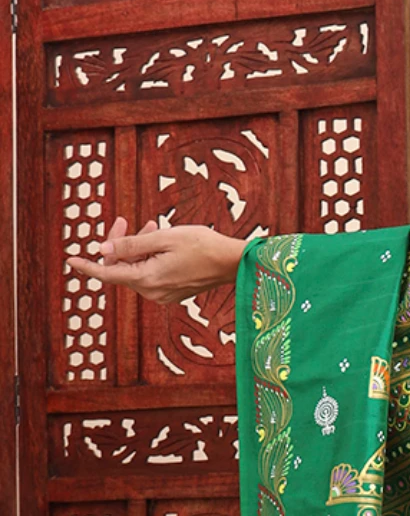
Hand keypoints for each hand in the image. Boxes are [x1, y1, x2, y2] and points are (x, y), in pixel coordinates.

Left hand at [68, 217, 246, 305]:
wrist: (232, 262)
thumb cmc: (201, 245)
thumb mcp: (163, 238)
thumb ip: (131, 245)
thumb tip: (103, 251)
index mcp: (147, 279)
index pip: (108, 274)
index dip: (87, 266)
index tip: (70, 260)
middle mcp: (152, 292)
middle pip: (122, 269)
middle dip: (120, 245)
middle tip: (125, 221)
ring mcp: (163, 294)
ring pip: (136, 270)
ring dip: (137, 249)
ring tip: (150, 227)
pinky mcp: (172, 292)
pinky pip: (150, 274)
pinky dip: (149, 257)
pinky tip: (159, 241)